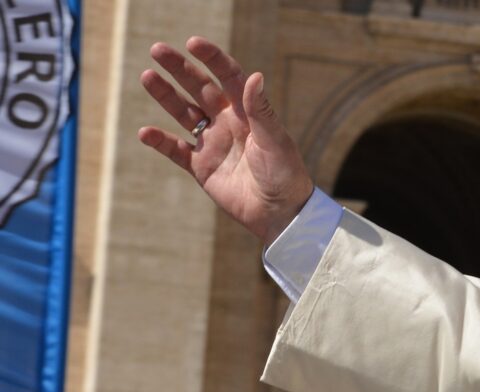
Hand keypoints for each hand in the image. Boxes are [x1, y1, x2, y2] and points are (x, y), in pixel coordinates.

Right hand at [138, 36, 313, 245]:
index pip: (228, 77)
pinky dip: (160, 142)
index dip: (212, 59)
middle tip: (158, 50)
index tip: (193, 43)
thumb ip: (261, 110)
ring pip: (184, 113)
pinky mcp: (202, 167)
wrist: (280, 213)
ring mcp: (213, 144)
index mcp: (248, 113)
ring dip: (166, 96)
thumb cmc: (286, 174)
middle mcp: (228, 123)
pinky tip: (146, 132)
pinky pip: (176, 150)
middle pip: (200, 89)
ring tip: (147, 76)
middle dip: (180, 69)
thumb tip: (255, 76)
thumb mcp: (275, 141)